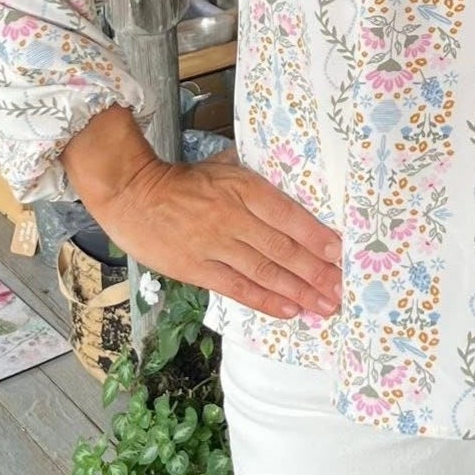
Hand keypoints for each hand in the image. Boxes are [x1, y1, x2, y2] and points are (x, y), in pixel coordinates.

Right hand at [93, 152, 342, 320]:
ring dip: (299, 291)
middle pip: (283, 249)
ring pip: (266, 272)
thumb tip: (292, 186)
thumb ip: (256, 180)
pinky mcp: (196, 269)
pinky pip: (238, 288)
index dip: (318, 237)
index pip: (290, 215)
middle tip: (342, 290)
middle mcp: (234, 217)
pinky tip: (291, 310)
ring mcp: (215, 245)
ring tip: (325, 306)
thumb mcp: (225, 165)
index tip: (342, 254)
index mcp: (244, 188)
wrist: (132, 193)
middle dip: (317, 272)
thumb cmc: (184, 179)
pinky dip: (266, 300)